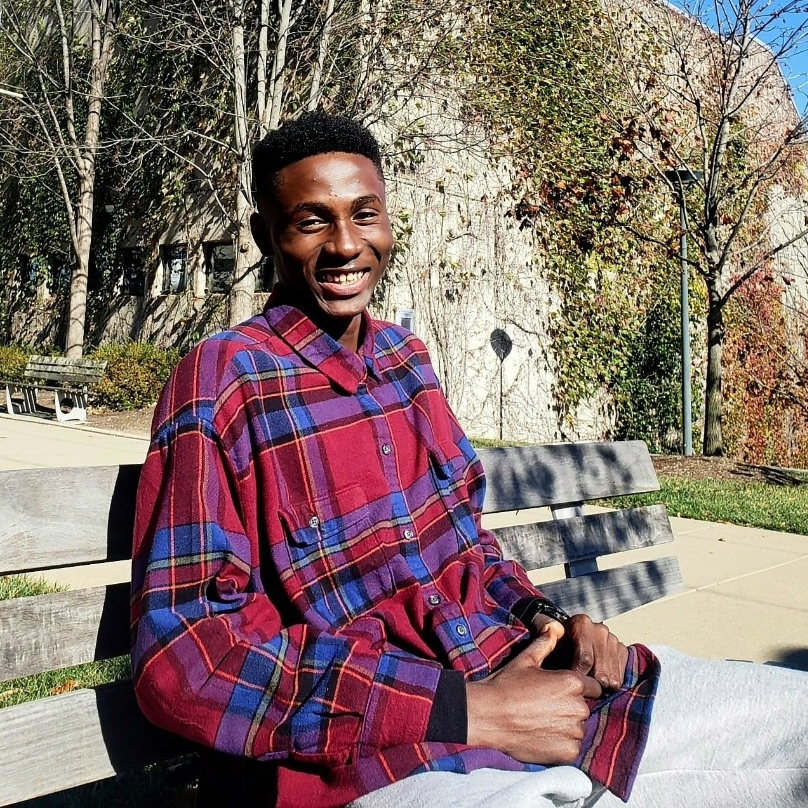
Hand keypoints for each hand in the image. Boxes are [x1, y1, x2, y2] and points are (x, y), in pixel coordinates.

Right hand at [466, 622, 602, 764]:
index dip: (576, 688)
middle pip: (583, 708)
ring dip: (566, 726)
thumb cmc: (506, 685)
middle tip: (544, 707)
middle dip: (569, 707)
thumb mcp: (525, 660)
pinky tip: (541, 736)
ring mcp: (574, 732)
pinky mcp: (568, 753)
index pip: (592, 686)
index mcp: (573, 682)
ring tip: (540, 722)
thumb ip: (545, 643)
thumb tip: (555, 626)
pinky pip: (572, 747)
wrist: (488, 716)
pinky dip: (560, 744)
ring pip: (578, 728)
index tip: (558, 691)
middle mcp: (578, 707)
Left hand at [535, 613, 627, 690]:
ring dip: (599, 688)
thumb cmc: (552, 644)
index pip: (585, 658)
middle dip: (588, 686)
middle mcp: (599, 629)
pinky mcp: (622, 651)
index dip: (576, 676)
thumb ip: (544, 635)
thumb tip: (551, 628)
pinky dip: (608, 687)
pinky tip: (596, 685)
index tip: (568, 684)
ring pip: (611, 677)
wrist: (567, 640)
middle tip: (578, 694)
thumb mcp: (544, 638)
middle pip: (600, 671)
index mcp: (581, 623)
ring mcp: (612, 640)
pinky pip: (619, 678)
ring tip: (586, 690)